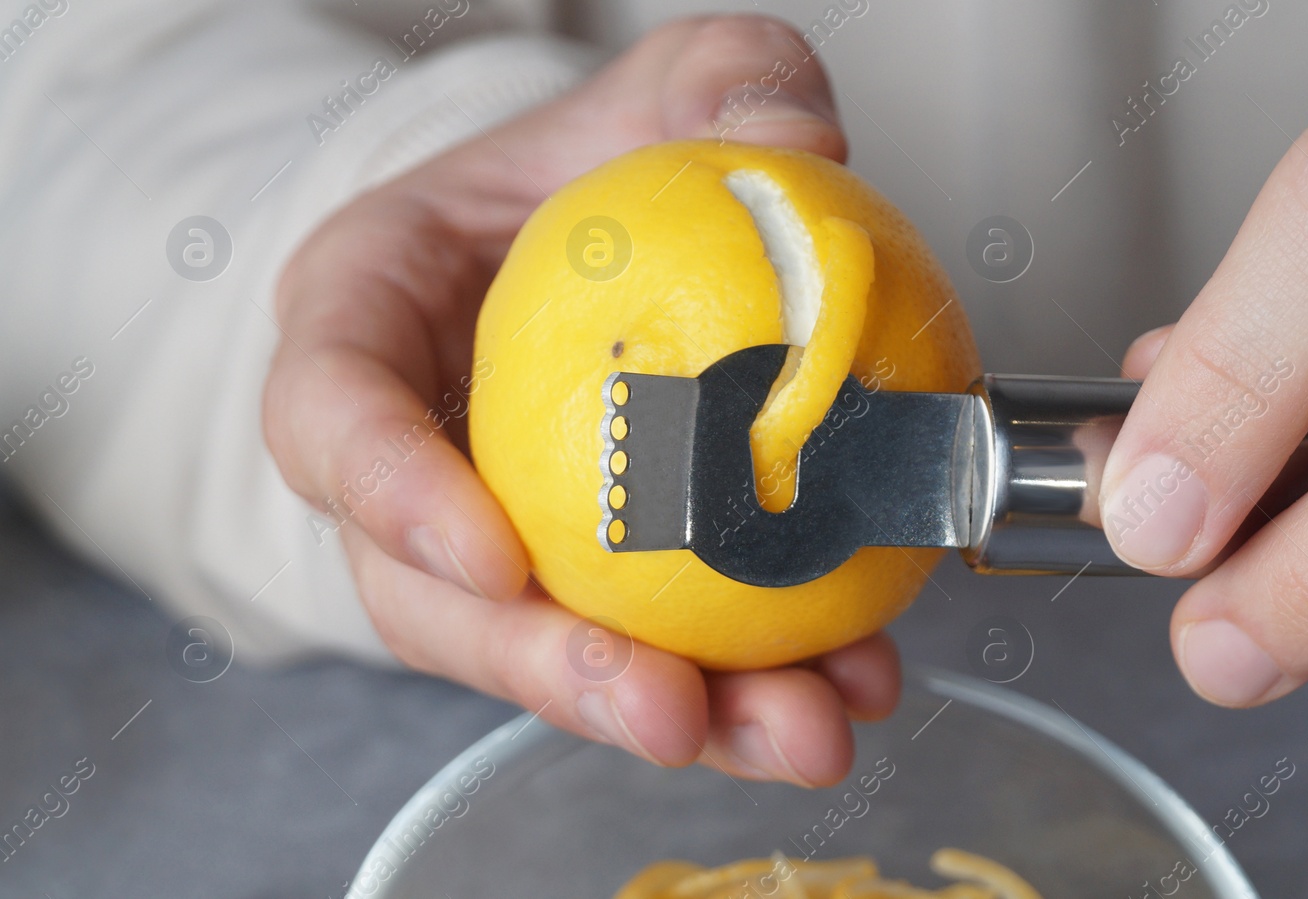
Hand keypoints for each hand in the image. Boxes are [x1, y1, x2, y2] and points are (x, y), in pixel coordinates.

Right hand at [263, 15, 894, 785]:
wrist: (623, 238)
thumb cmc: (603, 161)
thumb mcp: (665, 85)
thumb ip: (723, 85)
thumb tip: (804, 153)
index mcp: (365, 321)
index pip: (329, 415)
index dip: (391, 496)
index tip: (493, 559)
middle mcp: (406, 458)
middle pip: (433, 599)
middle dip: (549, 670)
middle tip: (674, 709)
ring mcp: (491, 535)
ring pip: (549, 654)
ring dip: (675, 709)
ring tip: (800, 728)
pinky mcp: (588, 584)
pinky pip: (651, 647)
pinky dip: (747, 680)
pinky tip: (849, 682)